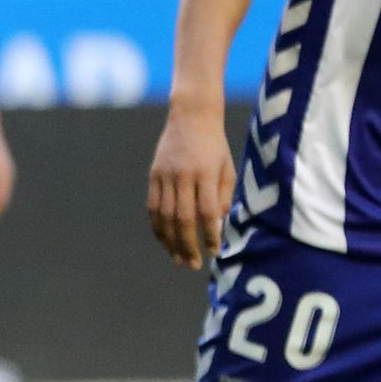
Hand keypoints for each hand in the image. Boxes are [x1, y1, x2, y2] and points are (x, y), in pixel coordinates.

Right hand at [145, 101, 236, 268]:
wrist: (191, 117)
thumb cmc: (215, 145)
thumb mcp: (227, 168)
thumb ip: (223, 196)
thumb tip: (216, 225)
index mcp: (205, 173)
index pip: (207, 211)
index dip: (210, 234)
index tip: (215, 252)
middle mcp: (183, 175)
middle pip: (182, 218)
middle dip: (188, 245)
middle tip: (193, 264)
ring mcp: (165, 175)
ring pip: (164, 216)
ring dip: (170, 241)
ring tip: (178, 259)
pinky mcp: (153, 176)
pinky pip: (153, 207)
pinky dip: (158, 227)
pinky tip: (164, 241)